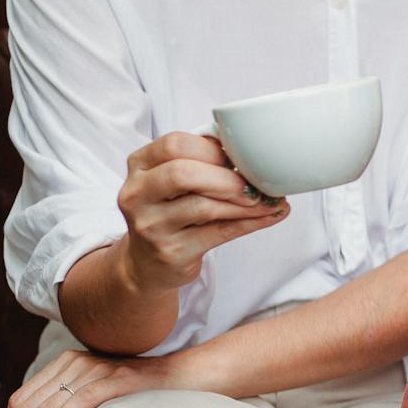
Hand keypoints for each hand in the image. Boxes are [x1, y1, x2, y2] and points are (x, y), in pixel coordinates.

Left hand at [0, 345, 216, 407]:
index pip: (19, 400)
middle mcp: (75, 362)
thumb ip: (68, 406)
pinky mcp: (117, 379)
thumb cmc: (142, 396)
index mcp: (65, 365)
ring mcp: (96, 369)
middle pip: (25, 406)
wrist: (187, 378)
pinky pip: (78, 401)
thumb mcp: (98, 395)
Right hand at [117, 132, 289, 293]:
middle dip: (227, 178)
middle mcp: (138, 194)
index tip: (236, 158)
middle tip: (254, 184)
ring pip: (203, 207)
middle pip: (183, 174)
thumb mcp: (172, 180)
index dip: (212, 150)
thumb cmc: (168, 211)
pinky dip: (251, 222)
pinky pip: (220, 232)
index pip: (174, 145)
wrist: (146, 262)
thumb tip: (250, 153)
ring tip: (269, 200)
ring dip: (245, 202)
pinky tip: (269, 215)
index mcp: (140, 166)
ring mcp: (152, 226)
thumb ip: (201, 161)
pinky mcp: (172, 252)